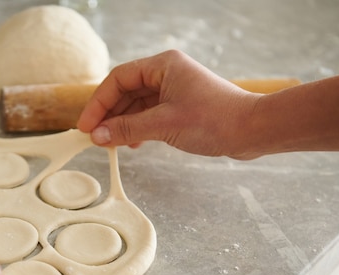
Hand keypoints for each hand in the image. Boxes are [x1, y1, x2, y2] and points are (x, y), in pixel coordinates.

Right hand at [77, 50, 261, 158]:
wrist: (251, 130)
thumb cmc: (215, 119)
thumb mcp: (164, 125)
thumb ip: (128, 129)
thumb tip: (98, 135)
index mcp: (163, 66)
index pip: (119, 79)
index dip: (99, 102)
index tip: (87, 125)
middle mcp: (166, 74)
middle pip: (125, 91)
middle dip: (109, 114)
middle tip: (94, 137)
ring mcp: (174, 90)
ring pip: (136, 105)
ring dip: (122, 123)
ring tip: (110, 143)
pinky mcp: (180, 107)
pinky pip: (149, 114)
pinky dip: (137, 128)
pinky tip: (131, 143)